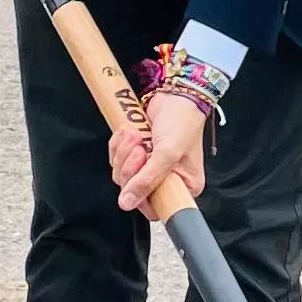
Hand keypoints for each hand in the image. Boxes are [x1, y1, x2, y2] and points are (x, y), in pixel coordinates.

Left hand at [112, 92, 207, 213]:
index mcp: (184, 187)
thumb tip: (127, 203)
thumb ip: (146, 180)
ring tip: (136, 134)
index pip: (155, 208)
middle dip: (130, 167)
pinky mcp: (137, 154)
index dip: (140, 196)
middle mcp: (167, 180)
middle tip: (140, 149)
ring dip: (124, 152)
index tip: (138, 176)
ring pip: (122, 174)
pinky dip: (119, 145)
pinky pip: (117, 159)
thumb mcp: (167, 154)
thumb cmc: (181, 122)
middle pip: (133, 190)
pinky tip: (130, 132)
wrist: (175, 94)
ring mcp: (150, 167)